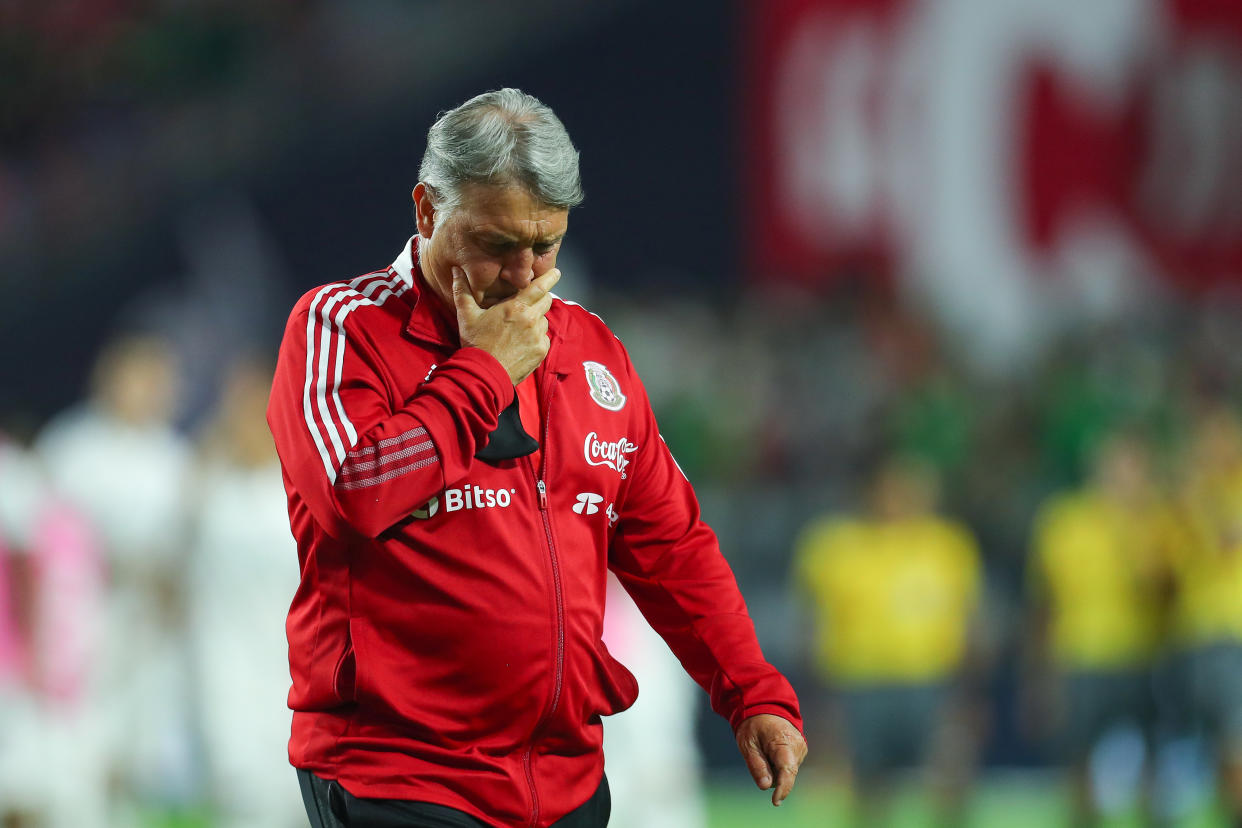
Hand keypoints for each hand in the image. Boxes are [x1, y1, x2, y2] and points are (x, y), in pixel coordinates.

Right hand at [453, 267, 560, 384]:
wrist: (484, 374)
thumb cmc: (475, 343)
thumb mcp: (466, 316)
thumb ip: (463, 291)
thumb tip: (455, 270)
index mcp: (516, 307)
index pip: (540, 287)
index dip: (550, 277)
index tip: (556, 272)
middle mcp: (531, 320)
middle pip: (546, 301)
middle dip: (541, 298)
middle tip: (529, 302)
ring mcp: (538, 337)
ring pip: (544, 320)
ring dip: (536, 319)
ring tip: (518, 327)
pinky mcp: (541, 351)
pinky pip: (544, 338)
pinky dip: (536, 337)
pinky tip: (521, 342)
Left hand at [735, 713, 807, 805]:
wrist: (766, 709)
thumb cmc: (754, 726)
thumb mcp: (747, 744)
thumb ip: (756, 765)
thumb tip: (765, 787)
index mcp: (783, 741)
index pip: (786, 770)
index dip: (782, 788)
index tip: (776, 801)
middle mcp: (797, 746)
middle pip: (785, 774)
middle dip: (771, 773)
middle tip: (758, 754)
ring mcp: (801, 749)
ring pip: (786, 772)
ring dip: (774, 768)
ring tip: (765, 750)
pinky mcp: (801, 751)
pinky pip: (788, 767)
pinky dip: (778, 764)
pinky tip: (772, 751)